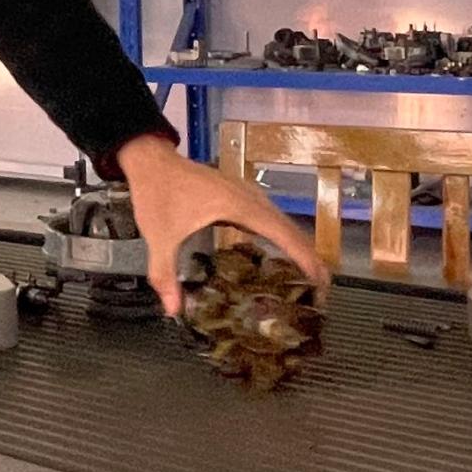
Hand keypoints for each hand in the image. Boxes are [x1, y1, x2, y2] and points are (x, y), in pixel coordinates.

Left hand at [114, 135, 330, 315]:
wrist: (151, 161)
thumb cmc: (157, 193)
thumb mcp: (159, 235)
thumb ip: (164, 273)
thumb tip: (172, 310)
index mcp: (238, 205)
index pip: (283, 233)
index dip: (304, 257)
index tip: (320, 282)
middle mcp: (250, 198)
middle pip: (290, 229)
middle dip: (309, 258)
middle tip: (320, 293)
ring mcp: (247, 195)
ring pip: (283, 223)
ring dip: (298, 247)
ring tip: (309, 279)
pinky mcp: (241, 196)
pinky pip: (270, 219)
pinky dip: (282, 238)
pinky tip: (281, 257)